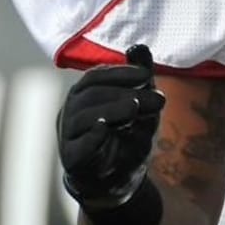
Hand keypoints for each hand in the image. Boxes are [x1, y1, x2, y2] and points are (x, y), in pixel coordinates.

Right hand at [57, 44, 165, 208]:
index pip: (95, 77)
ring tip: (133, 109)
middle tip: (156, 99)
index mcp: (84, 94)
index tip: (145, 75)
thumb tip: (138, 46)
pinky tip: (103, 129)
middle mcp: (70, 111)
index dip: (120, 73)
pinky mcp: (72, 160)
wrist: (119, 177)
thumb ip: (140, 76)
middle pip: (91, 95)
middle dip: (125, 93)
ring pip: (83, 117)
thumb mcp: (140, 102)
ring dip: (111, 110)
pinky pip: (77, 147)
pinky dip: (90, 137)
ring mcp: (67, 136)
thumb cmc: (127, 133)